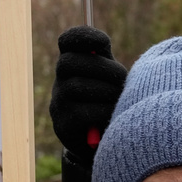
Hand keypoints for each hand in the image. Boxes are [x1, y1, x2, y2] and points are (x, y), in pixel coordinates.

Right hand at [48, 27, 127, 164]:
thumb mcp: (110, 80)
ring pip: (76, 86)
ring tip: (120, 99)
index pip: (67, 41)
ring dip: (105, 91)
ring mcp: (58, 104)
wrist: (100, 144)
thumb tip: (107, 54)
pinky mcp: (63, 126)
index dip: (83, 37)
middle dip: (101, 68)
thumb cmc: (109, 104)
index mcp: (73, 65)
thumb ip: (108, 63)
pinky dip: (103, 111)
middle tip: (123, 79)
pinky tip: (114, 114)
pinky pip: (82, 113)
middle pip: (69, 62)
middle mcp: (60, 81)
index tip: (104, 43)